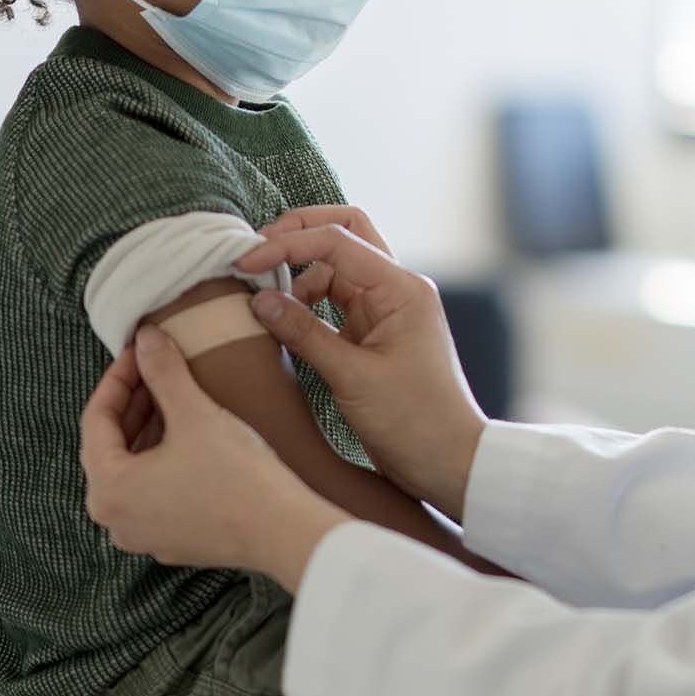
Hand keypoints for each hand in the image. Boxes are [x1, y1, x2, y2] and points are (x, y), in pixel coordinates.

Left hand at [80, 328, 349, 588]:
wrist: (281, 529)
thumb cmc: (235, 475)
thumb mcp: (194, 413)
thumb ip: (163, 371)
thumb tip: (145, 338)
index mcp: (107, 489)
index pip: (96, 419)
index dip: (118, 378)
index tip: (139, 351)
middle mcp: (115, 519)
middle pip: (111, 447)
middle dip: (133, 404)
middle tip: (157, 368)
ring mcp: (143, 535)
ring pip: (133, 470)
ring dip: (149, 431)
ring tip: (174, 397)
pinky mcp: (172, 540)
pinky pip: (154, 492)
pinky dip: (164, 461)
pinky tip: (191, 438)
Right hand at [236, 207, 488, 521]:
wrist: (449, 461)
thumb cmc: (414, 421)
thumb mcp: (352, 378)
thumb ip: (304, 335)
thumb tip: (259, 300)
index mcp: (402, 289)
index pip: (337, 241)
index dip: (287, 244)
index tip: (245, 262)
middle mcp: (397, 289)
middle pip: (344, 234)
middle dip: (298, 234)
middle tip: (253, 253)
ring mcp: (387, 310)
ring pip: (336, 268)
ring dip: (299, 274)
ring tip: (261, 298)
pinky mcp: (375, 333)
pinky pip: (335, 301)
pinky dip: (306, 302)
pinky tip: (282, 320)